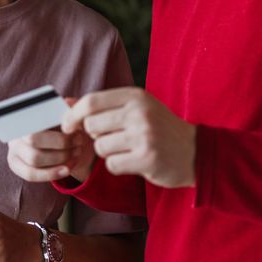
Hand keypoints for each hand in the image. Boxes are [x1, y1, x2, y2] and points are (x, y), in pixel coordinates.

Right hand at [6, 97, 94, 182]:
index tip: (73, 128)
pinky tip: (66, 169)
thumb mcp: (72, 115)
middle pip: (33, 138)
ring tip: (76, 152)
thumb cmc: (68, 126)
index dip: (51, 123)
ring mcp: (13, 147)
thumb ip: (71, 107)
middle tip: (78, 141)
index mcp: (26, 112)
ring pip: (34, 158)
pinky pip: (31, 174)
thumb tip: (68, 102)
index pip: (31, 115)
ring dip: (59, 157)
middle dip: (60, 142)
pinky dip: (51, 173)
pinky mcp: (15, 165)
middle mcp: (15, 128)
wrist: (69, 146)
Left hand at [63, 87, 196, 187]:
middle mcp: (139, 113)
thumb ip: (103, 105)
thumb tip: (66, 104)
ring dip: (108, 152)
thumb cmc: (160, 128)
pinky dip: (117, 165)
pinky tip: (133, 161)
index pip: (91, 101)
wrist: (196, 151)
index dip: (73, 115)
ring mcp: (143, 136)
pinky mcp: (146, 158)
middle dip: (94, 136)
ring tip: (127, 149)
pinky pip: (112, 164)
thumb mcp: (136, 108)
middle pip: (91, 125)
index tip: (67, 125)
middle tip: (112, 138)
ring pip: (100, 147)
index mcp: (135, 96)